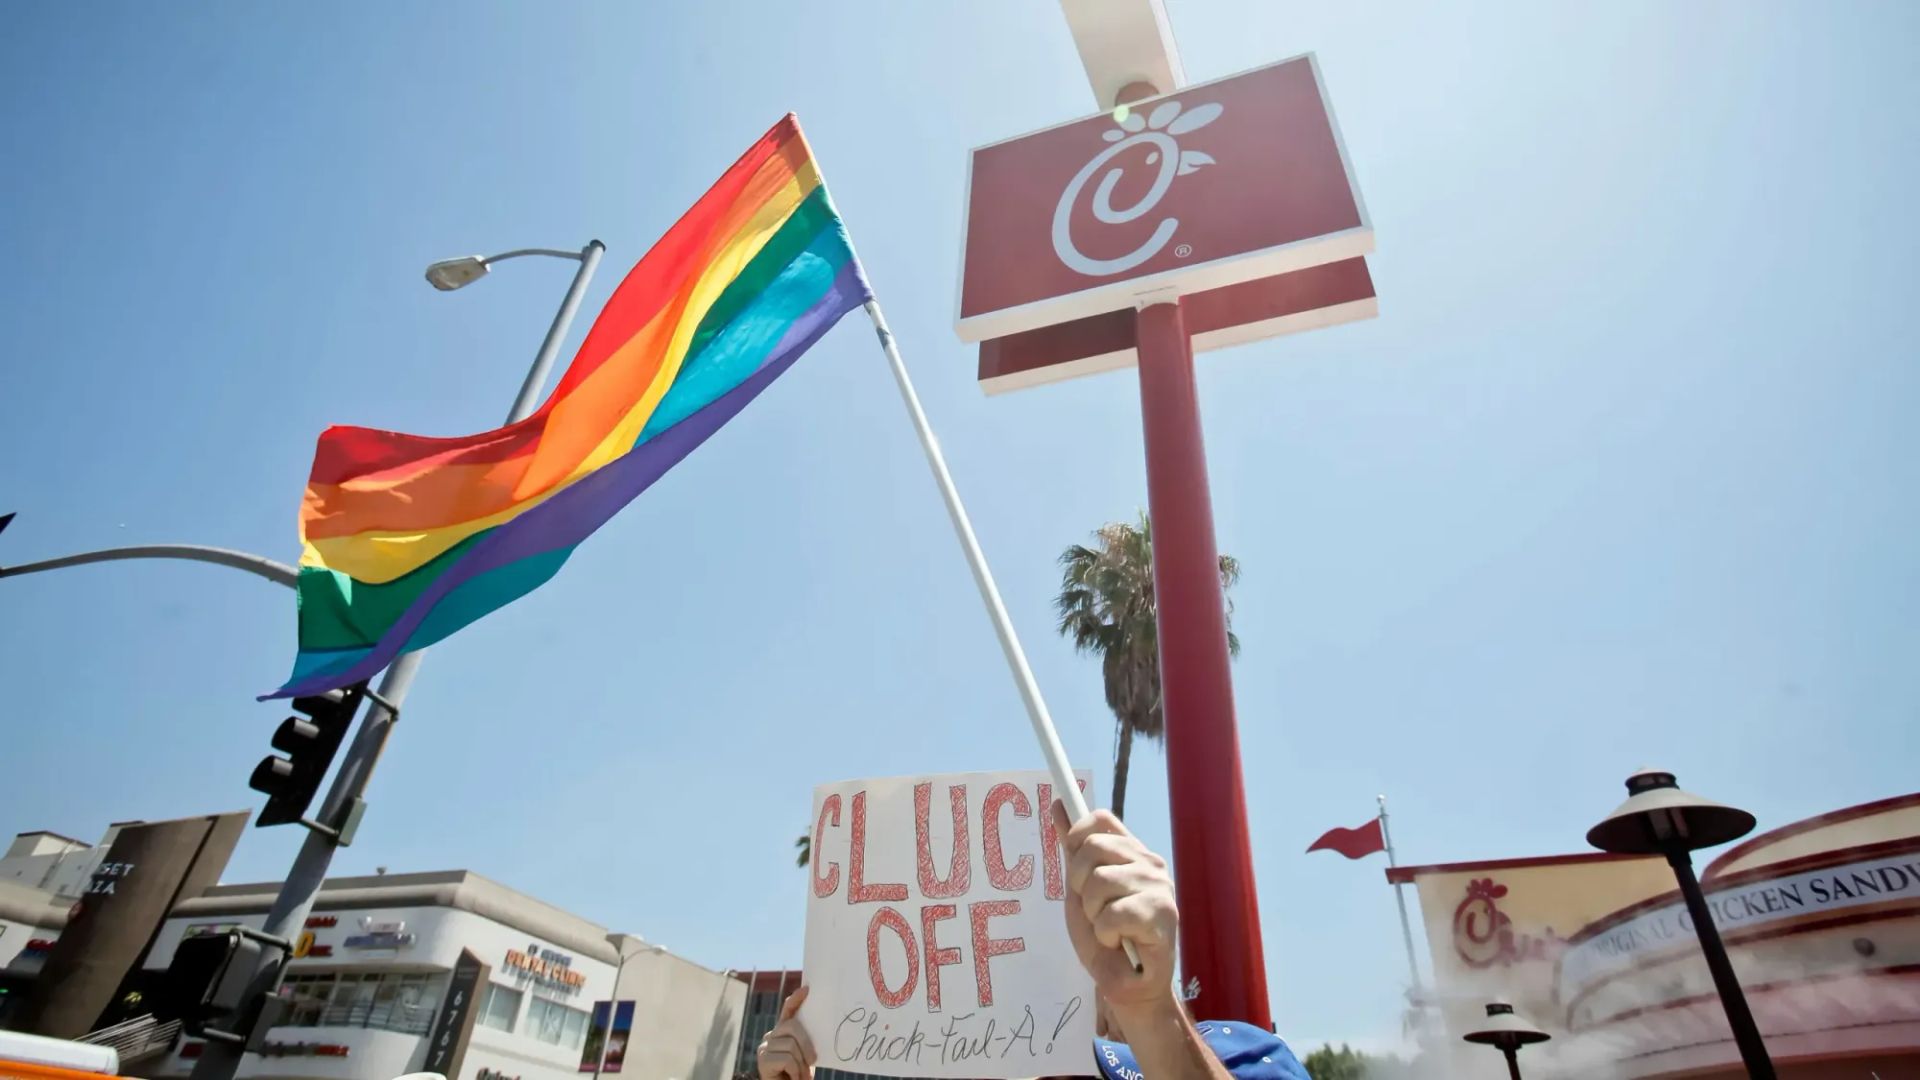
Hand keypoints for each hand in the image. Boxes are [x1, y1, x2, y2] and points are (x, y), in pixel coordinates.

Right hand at [756, 985, 815, 1079]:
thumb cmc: (799, 1074)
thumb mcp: (806, 1054)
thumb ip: (807, 1040)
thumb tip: (821, 1024)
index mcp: (783, 1032)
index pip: (788, 1011)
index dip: (796, 1000)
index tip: (806, 990)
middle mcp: (771, 1035)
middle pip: (792, 1026)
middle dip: (806, 1043)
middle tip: (813, 1060)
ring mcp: (765, 1047)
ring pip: (791, 1045)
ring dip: (801, 1063)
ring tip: (801, 1075)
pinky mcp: (763, 1060)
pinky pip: (787, 1059)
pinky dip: (795, 1071)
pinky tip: (793, 1077)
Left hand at [1053, 803, 1178, 1015]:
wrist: (1126, 984)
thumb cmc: (1105, 937)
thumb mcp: (1080, 889)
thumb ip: (1073, 850)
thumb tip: (1058, 805)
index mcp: (1130, 853)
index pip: (1101, 819)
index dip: (1078, 837)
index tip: (1075, 868)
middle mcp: (1148, 863)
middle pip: (1094, 846)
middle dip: (1080, 884)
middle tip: (1095, 910)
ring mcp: (1158, 886)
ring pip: (1100, 880)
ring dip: (1093, 914)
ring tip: (1109, 929)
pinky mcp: (1162, 914)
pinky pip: (1113, 913)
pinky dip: (1106, 933)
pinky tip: (1120, 942)